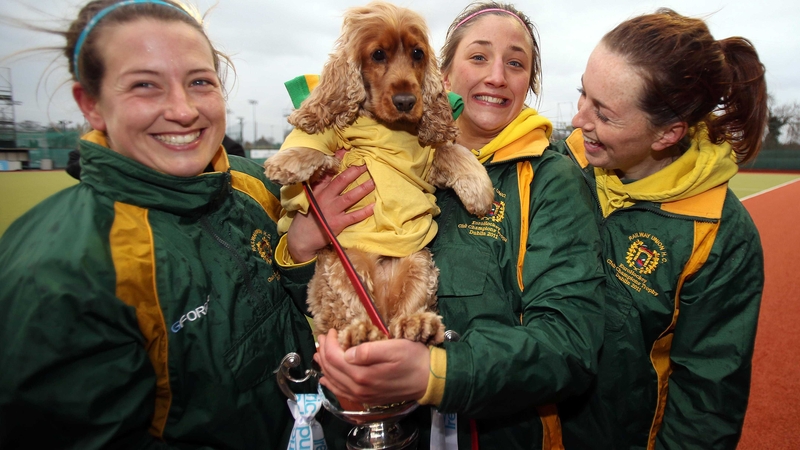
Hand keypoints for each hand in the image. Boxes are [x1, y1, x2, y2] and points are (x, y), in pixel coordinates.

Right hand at [286, 164, 374, 261]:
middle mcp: (325, 198)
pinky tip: (374, 206)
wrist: (300, 239)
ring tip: (374, 181)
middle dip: (355, 171)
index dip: (338, 160)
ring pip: (350, 197)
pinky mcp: (337, 223)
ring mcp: (332, 210)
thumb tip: (328, 172)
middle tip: (367, 163)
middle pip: (342, 181)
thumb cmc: (306, 218)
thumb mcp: (310, 199)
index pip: (329, 172)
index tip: (347, 149)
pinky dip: (364, 211)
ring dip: (363, 188)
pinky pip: (354, 216)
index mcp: (318, 190)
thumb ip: (319, 186)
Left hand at [314, 329, 429, 404]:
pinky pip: (342, 392)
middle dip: (323, 352)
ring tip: (319, 354)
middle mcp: (359, 388)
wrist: (429, 379)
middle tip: (322, 338)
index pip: (334, 357)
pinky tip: (327, 378)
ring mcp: (362, 396)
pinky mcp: (367, 399)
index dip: (329, 343)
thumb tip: (346, 353)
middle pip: (331, 370)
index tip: (331, 331)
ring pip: (334, 381)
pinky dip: (331, 383)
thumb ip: (368, 351)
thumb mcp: (394, 348)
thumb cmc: (414, 359)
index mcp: (362, 374)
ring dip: (324, 366)